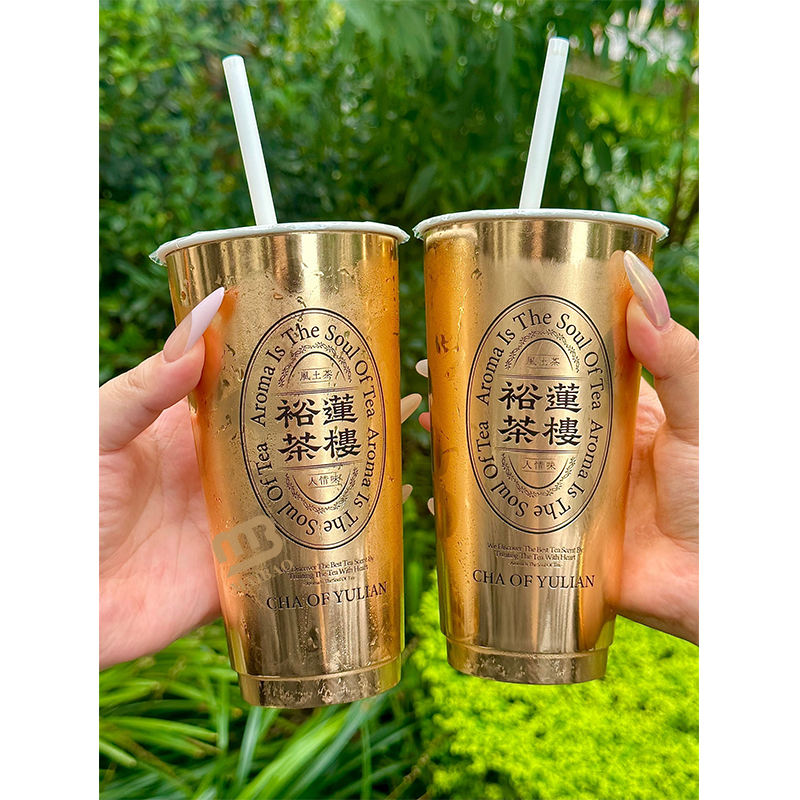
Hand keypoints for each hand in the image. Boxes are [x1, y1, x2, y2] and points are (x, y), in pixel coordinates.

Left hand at [99, 287, 422, 668]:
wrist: (55, 602)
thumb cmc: (65, 506)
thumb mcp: (102, 430)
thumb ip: (150, 381)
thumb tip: (207, 311)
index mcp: (196, 432)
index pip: (260, 392)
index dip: (302, 370)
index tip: (346, 343)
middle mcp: (226, 474)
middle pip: (298, 441)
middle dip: (348, 419)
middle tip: (401, 396)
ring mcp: (240, 525)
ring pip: (312, 496)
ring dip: (358, 474)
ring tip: (405, 448)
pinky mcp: (244, 576)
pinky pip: (304, 561)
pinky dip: (346, 544)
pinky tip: (386, 525)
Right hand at [417, 251, 698, 644]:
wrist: (712, 580)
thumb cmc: (715, 492)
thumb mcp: (697, 416)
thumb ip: (677, 361)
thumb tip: (640, 289)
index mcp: (608, 415)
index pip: (551, 374)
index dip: (511, 353)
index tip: (473, 330)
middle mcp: (577, 451)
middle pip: (513, 416)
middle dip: (469, 398)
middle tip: (433, 380)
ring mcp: (559, 496)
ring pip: (497, 464)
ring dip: (458, 445)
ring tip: (427, 425)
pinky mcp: (549, 540)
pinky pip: (498, 525)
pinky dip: (465, 514)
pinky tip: (438, 498)